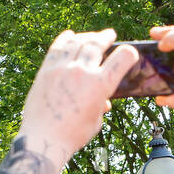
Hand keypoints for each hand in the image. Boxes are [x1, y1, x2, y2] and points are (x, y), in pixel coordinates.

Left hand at [19, 29, 137, 165]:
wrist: (43, 138)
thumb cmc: (73, 134)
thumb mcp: (96, 120)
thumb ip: (101, 104)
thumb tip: (103, 102)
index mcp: (101, 85)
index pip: (123, 58)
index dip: (130, 52)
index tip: (130, 52)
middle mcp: (82, 72)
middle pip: (97, 45)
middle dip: (105, 38)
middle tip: (109, 35)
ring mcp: (62, 69)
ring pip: (77, 43)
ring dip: (87, 36)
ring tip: (91, 36)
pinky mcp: (46, 71)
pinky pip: (57, 48)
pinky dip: (65, 39)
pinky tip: (69, 35)